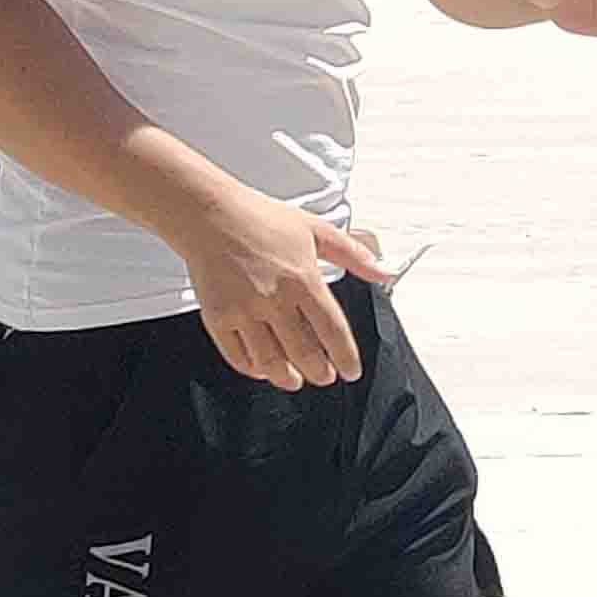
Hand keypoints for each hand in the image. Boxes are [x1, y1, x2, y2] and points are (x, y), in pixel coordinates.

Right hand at [176, 185, 391, 390]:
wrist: (211, 215)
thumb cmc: (261, 219)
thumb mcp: (316, 229)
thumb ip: (353, 254)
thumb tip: (385, 271)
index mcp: (303, 279)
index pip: (332, 330)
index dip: (345, 357)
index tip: (351, 371)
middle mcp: (274, 299)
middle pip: (304, 353)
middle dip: (319, 372)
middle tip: (325, 377)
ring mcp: (244, 311)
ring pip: (270, 362)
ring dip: (286, 378)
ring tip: (295, 380)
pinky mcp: (218, 318)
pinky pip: (237, 356)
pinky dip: (252, 369)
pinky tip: (262, 370)